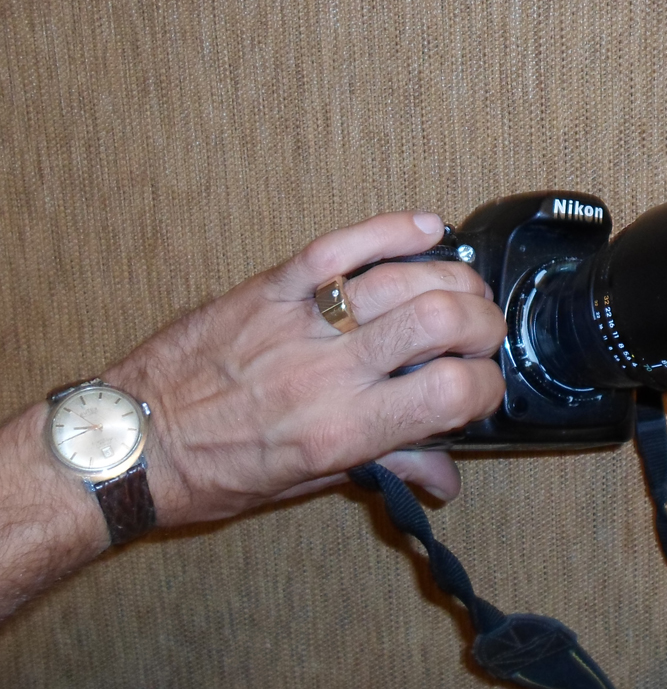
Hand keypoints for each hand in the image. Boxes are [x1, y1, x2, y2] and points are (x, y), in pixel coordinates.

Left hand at [101, 211, 506, 526]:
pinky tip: (426, 228)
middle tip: (481, 334)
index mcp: (344, 430)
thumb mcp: (309, 482)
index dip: (488, 386)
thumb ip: (386, 467)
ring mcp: (300, 323)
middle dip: (483, 323)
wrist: (134, 443)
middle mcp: (329, 373)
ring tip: (462, 290)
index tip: (483, 388)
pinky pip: (342, 245)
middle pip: (441, 321)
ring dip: (452, 278)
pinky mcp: (272, 287)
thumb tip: (445, 477)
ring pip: (402, 279)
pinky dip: (392, 229)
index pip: (453, 393)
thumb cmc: (215, 471)